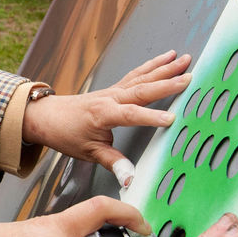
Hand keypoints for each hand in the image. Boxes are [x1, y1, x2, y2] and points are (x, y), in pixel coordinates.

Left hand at [22, 51, 191, 179]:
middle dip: (168, 83)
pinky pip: (136, 75)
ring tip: (184, 60)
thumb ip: (113, 163)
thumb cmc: (65, 133)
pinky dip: (152, 66)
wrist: (47, 116)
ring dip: (164, 69)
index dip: (151, 117)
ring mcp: (113, 91)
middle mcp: (110, 98)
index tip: (172, 119)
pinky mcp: (114, 88)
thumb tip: (130, 178)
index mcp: (103, 113)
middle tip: (190, 77)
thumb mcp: (88, 152)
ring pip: (142, 77)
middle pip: (142, 89)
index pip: (132, 114)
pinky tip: (165, 59)